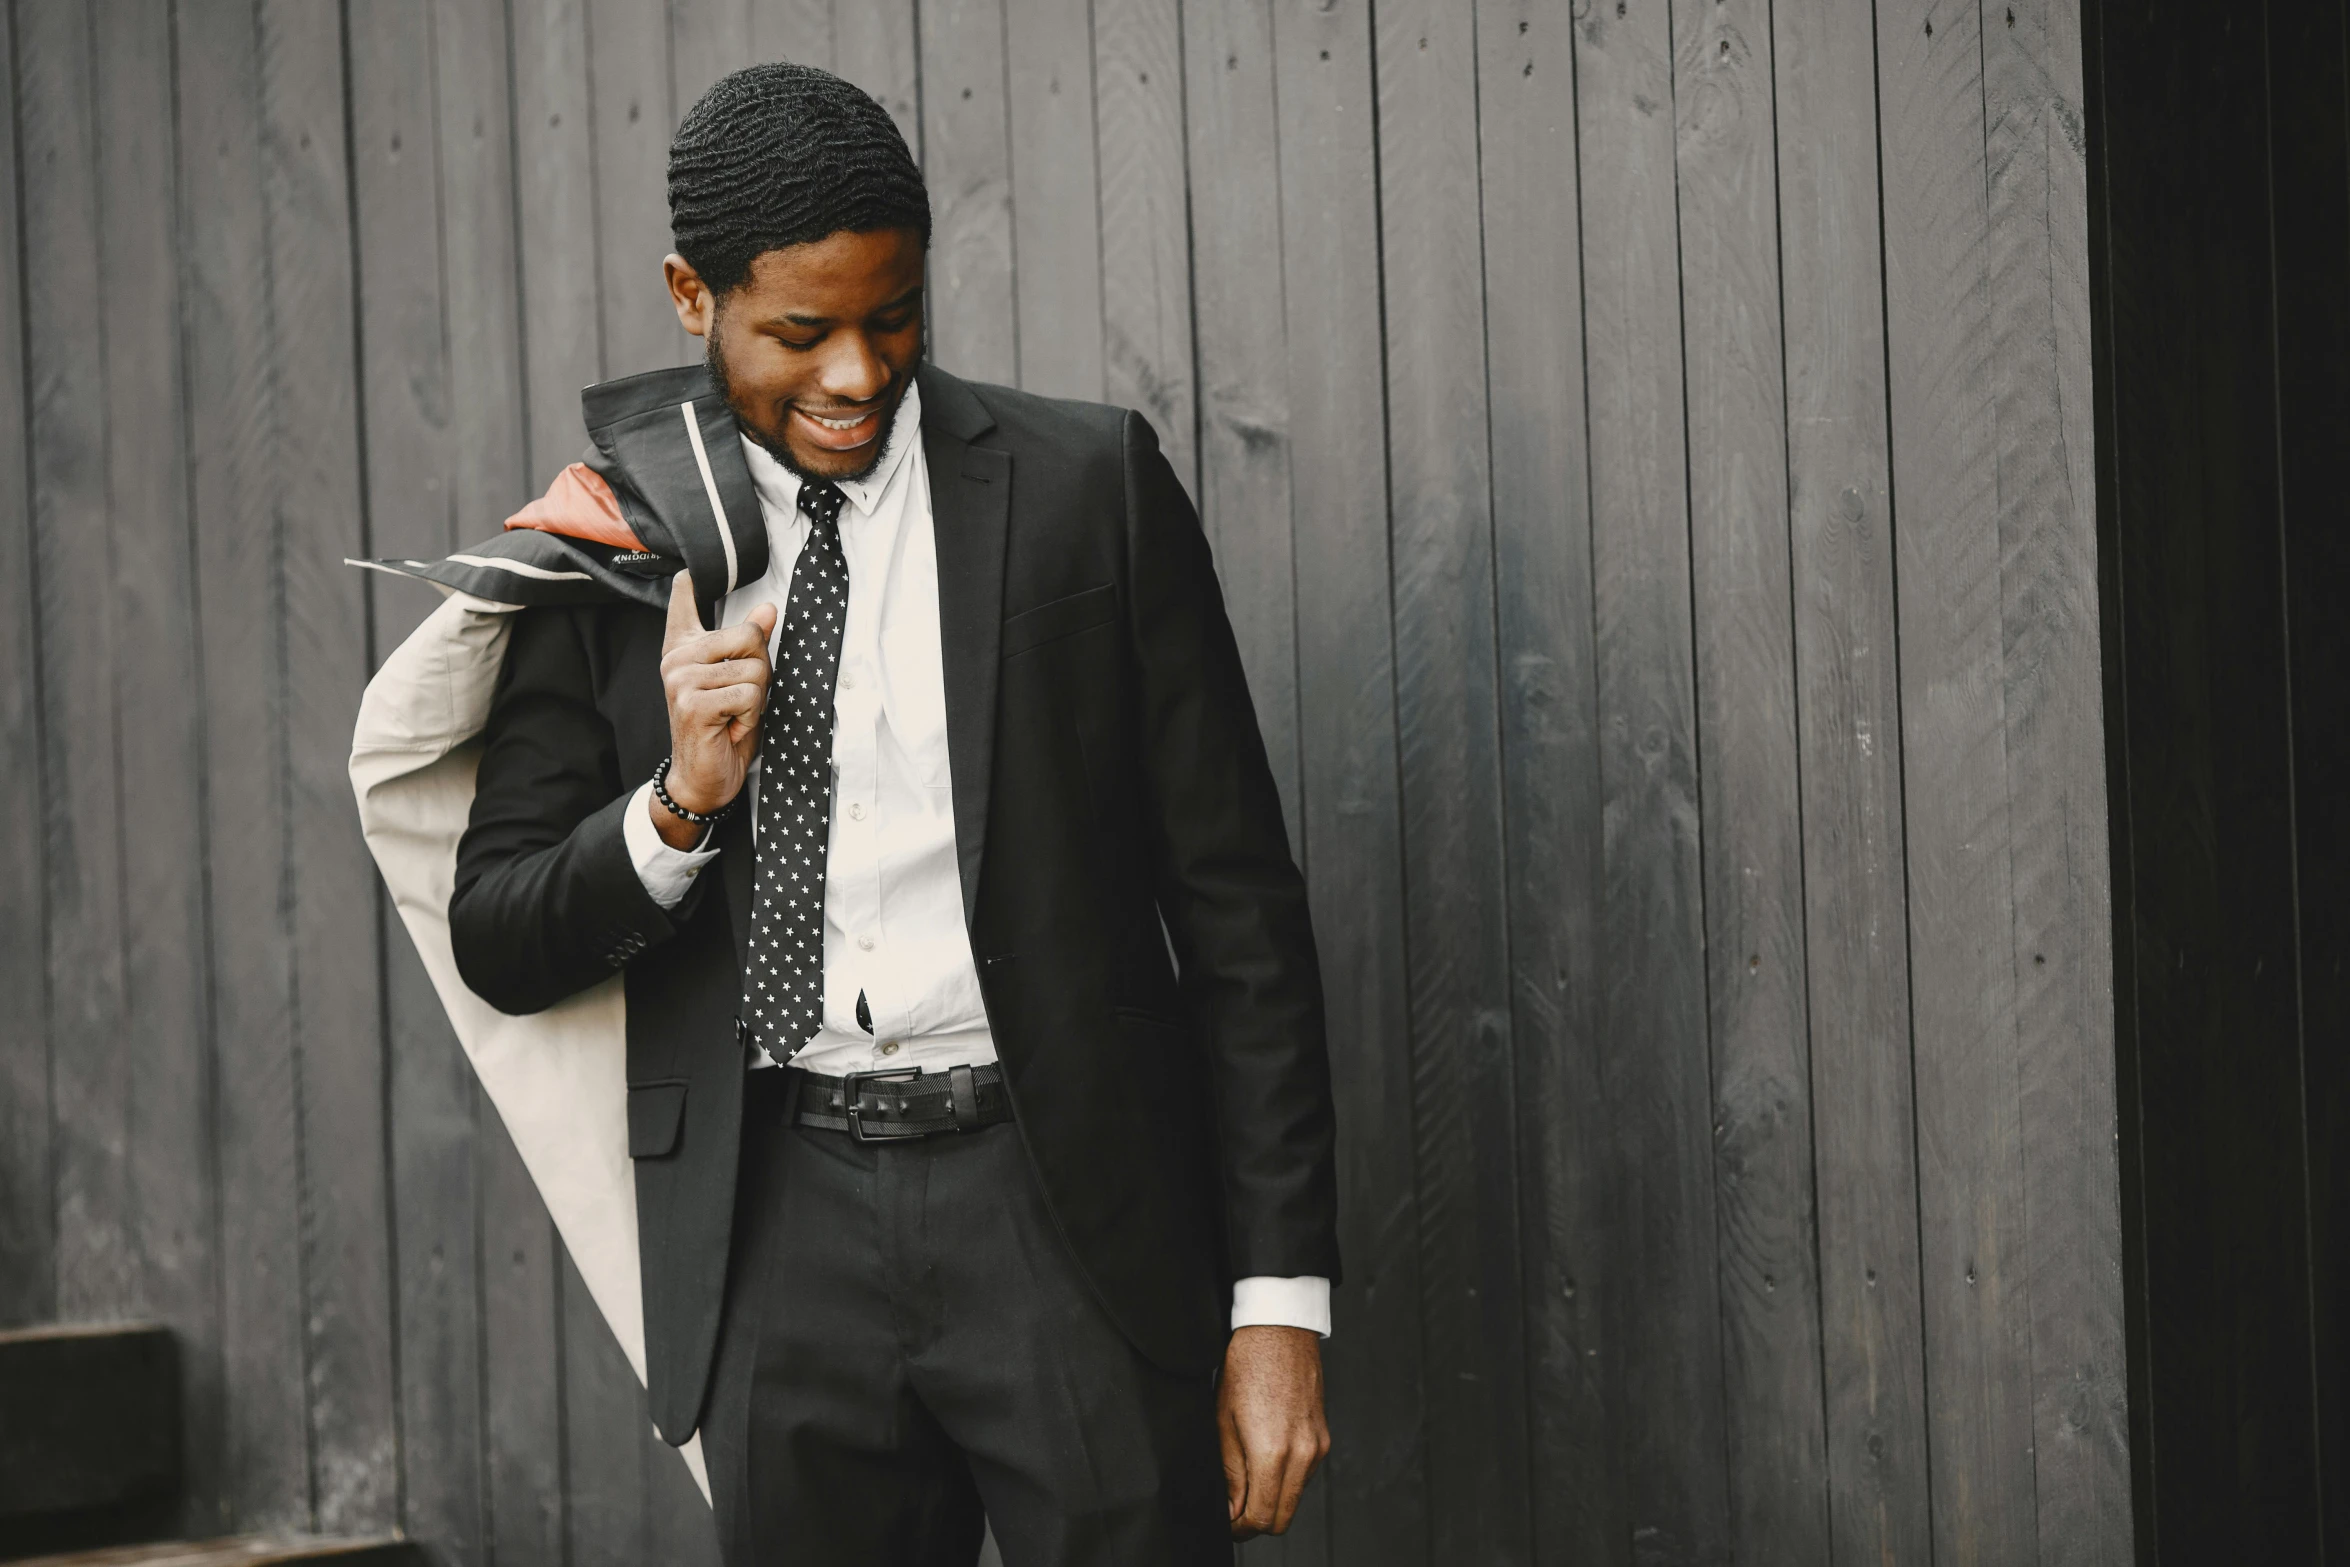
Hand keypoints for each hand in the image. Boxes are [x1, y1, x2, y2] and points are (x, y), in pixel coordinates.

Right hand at [654, 571, 776, 846]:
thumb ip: (750, 645)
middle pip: (750, 637)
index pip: (683, 606)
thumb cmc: (724, 729)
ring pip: (755, 669)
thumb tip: (768, 609)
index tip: (685, 573)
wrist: (704, 778)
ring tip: (734, 715)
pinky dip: (751, 716)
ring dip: (756, 700)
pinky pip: (749, 694)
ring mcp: (681, 679)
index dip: (687, 587)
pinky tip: (730, 728)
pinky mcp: (692, 702)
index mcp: (685, 649)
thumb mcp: (743, 681)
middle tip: (740, 699)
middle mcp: (677, 658)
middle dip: (761, 672)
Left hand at [1218, 1325, 1328, 1539]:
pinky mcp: (1324, 1438)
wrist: (1279, 1330)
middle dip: (1257, 1521)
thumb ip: (1231, 1473)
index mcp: (1274, 1453)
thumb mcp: (1224, 1421)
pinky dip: (1286, 1478)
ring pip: (1295, 1498)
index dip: (1241, 1528)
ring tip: (1248, 1473)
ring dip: (1273, 1498)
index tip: (1228, 1522)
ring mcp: (1318, 1447)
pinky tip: (1267, 1454)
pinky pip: (1305, 1475)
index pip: (1262, 1517)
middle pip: (1283, 1518)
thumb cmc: (1247, 1366)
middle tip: (1234, 1508)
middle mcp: (1303, 1455)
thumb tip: (1233, 1509)